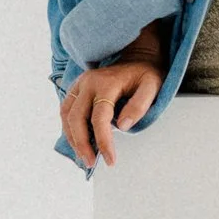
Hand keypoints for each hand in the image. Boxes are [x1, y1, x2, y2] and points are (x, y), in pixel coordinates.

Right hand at [59, 23, 165, 169]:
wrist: (137, 56)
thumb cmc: (145, 74)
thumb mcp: (152, 87)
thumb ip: (139, 105)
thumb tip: (123, 126)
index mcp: (107, 83)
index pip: (99, 118)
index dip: (103, 141)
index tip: (110, 160)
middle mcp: (88, 82)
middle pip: (76, 118)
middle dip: (82, 144)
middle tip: (91, 163)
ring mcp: (79, 84)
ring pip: (66, 115)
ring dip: (72, 138)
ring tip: (84, 156)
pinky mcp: (76, 88)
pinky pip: (66, 110)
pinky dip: (69, 128)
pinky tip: (78, 141)